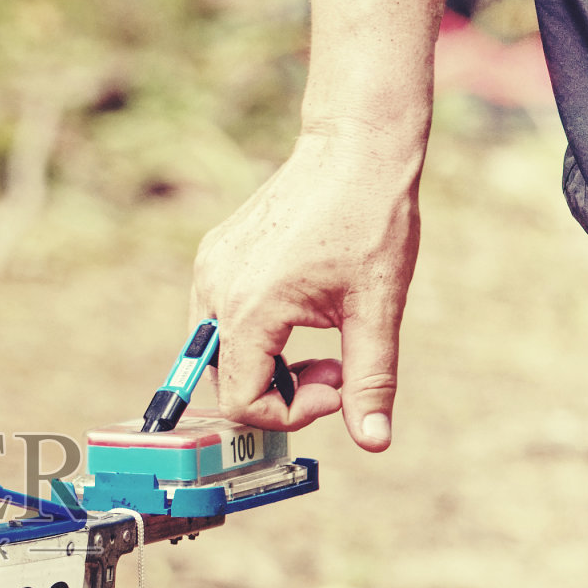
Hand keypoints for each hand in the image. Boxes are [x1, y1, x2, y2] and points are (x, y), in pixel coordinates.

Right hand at [190, 126, 423, 451]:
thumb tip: (374, 443)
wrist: (354, 145)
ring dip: (270, 364)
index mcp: (252, 308)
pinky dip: (259, 333)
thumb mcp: (378, 307)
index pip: (242, 400)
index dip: (290, 413)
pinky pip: (221, 318)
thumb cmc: (371, 219)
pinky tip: (300, 307)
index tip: (335, 386)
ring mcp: (209, 270)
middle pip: (228, 381)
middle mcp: (216, 290)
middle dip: (282, 389)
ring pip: (222, 353)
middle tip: (334, 365)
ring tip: (319, 337)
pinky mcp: (213, 256)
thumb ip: (370, 379)